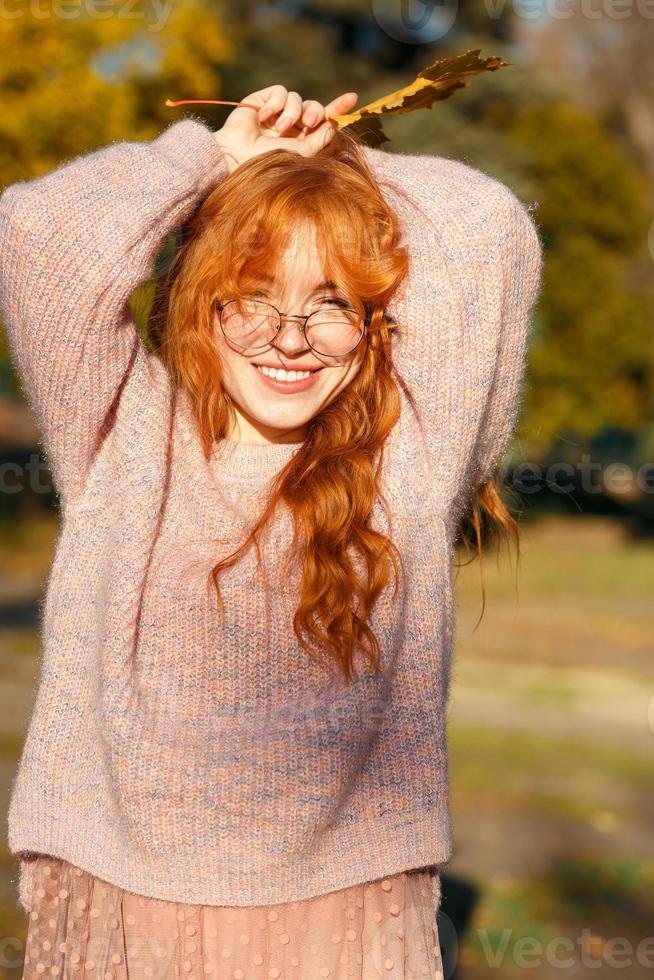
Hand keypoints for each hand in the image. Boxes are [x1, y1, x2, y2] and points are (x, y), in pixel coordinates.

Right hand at [213, 86, 357, 174]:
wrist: (237, 156)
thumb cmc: (267, 162)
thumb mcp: (300, 153)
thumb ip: (320, 138)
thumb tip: (334, 123)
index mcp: (301, 140)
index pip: (323, 121)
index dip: (338, 109)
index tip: (353, 98)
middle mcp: (291, 126)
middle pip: (314, 107)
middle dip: (315, 112)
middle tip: (307, 124)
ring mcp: (277, 113)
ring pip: (298, 99)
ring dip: (293, 112)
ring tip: (279, 128)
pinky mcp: (263, 101)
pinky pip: (281, 92)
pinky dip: (276, 103)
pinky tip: (265, 118)